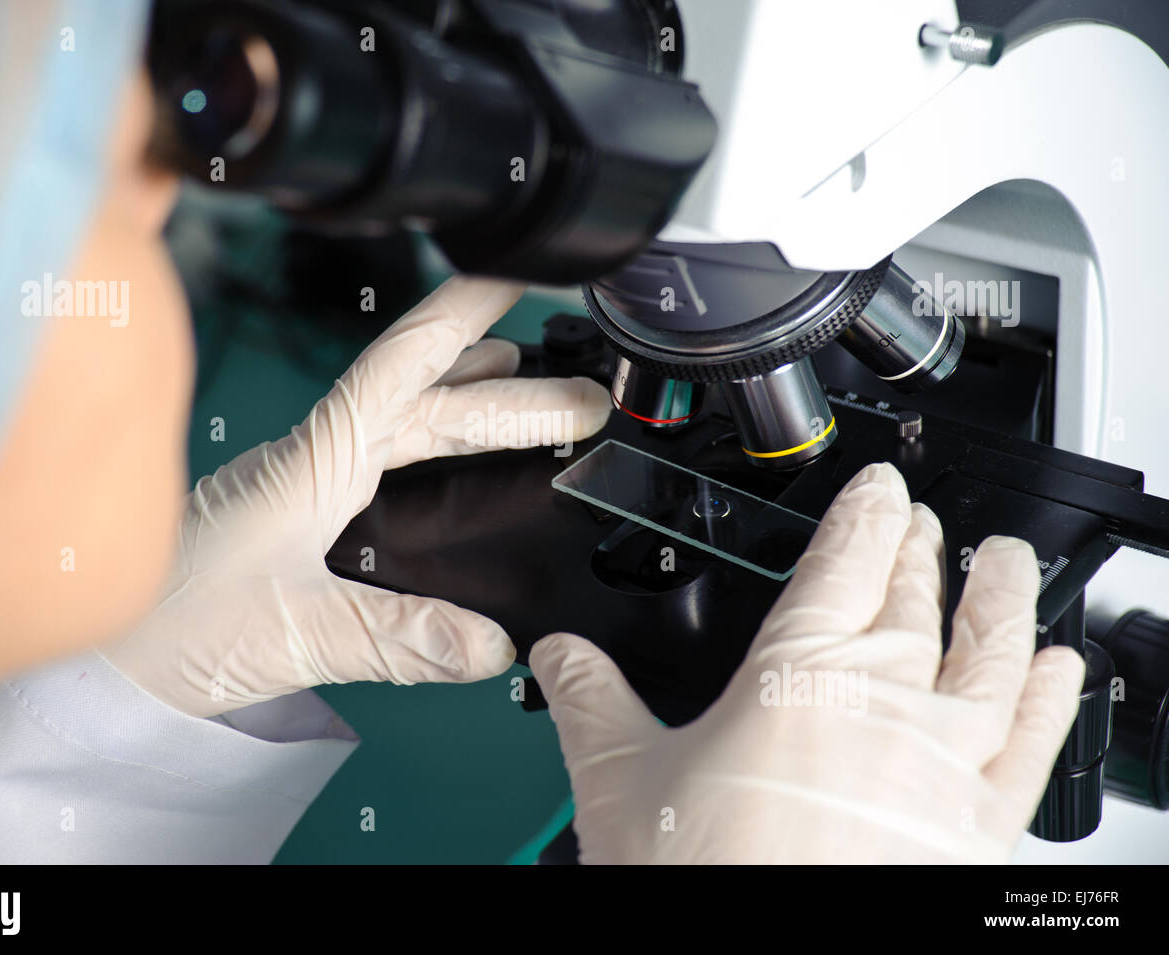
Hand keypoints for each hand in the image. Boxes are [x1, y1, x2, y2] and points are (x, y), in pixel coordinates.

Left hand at [105, 277, 610, 715]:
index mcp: (312, 461)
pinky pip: (381, 468)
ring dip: (470, 409)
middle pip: (425, 405)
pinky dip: (431, 453)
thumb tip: (493, 644)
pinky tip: (450, 469)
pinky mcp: (297, 521)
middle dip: (509, 394)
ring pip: (404, 431)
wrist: (102, 663)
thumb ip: (395, 636)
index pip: (399, 367)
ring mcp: (303, 488)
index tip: (511, 271)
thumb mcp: (294, 634)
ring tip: (526, 390)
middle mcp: (311, 461)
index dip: (460, 315)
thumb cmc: (170, 632)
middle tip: (582, 397)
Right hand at [530, 462, 1085, 862]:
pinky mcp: (981, 821)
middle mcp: (885, 698)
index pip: (844, 560)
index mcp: (799, 670)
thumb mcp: (619, 778)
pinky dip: (1050, 697)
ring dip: (1001, 596)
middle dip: (916, 547)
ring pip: (992, 652)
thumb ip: (590, 700)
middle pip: (914, 595)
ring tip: (1006, 560)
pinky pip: (1033, 741)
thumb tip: (559, 657)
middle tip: (919, 520)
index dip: (864, 510)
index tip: (879, 486)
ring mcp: (943, 758)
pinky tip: (1059, 669)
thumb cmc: (706, 878)